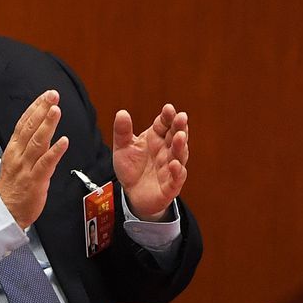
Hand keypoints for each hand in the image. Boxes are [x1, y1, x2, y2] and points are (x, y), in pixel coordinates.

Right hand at [0, 90, 69, 228]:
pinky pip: (46, 163)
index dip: (35, 108)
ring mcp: (26, 167)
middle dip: (42, 109)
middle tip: (53, 95)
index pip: (23, 123)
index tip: (45, 96)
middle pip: (30, 128)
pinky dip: (55, 151)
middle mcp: (19, 155)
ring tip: (56, 110)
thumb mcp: (15, 162)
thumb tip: (41, 131)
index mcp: (13, 149)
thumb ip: (27, 146)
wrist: (4, 212)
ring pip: (37, 142)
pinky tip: (63, 141)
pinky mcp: (35, 180)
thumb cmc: (12, 189)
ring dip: (47, 124)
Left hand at [110, 104, 187, 221]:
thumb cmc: (131, 168)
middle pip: (176, 137)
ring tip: (180, 136)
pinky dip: (177, 172)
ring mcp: (170, 168)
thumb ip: (122, 132)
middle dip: (179, 127)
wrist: (131, 194)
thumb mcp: (122, 148)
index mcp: (156, 138)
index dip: (167, 117)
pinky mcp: (170, 186)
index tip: (168, 108)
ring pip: (179, 156)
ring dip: (181, 146)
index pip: (164, 124)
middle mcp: (166, 151)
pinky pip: (176, 178)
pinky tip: (175, 164)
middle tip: (181, 117)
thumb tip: (122, 112)